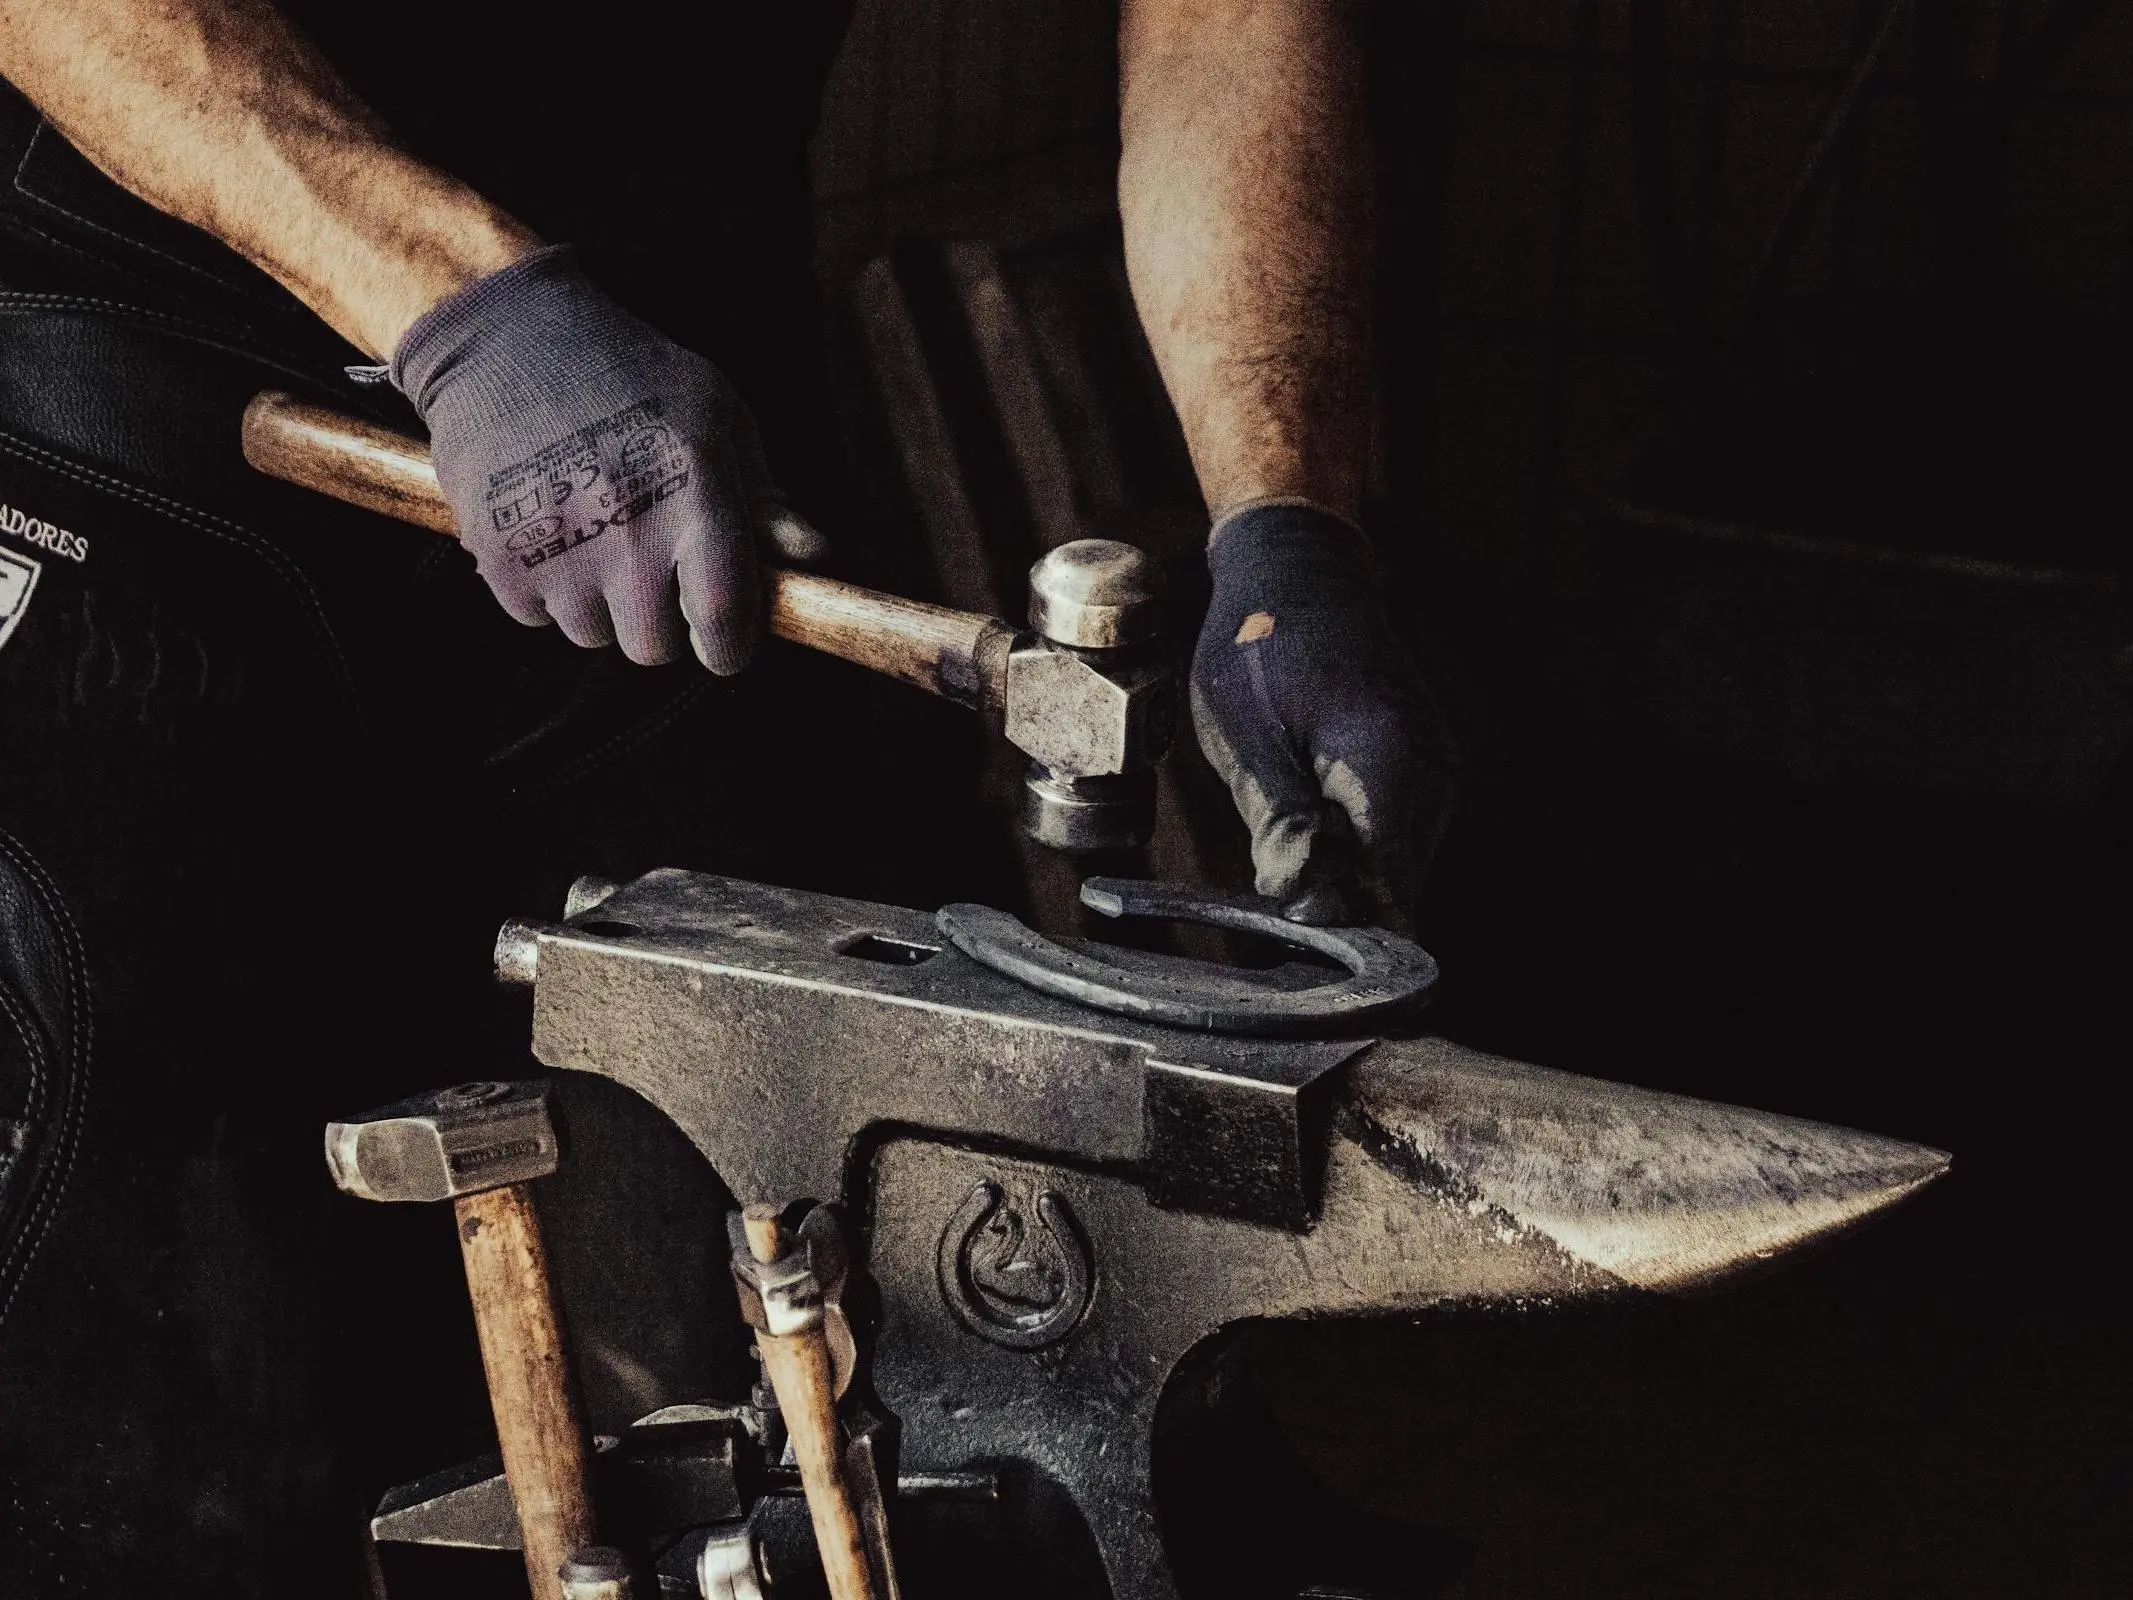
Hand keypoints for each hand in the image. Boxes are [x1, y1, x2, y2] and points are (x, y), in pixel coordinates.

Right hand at [392, 246, 811, 671]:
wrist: (505, 336)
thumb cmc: (631, 376)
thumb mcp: (715, 416)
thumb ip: (763, 499)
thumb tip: (813, 559)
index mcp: (696, 496)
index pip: (723, 619)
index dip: (729, 647)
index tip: (724, 641)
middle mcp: (629, 530)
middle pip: (655, 648)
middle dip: (659, 621)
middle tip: (647, 564)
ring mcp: (558, 548)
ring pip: (593, 635)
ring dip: (599, 604)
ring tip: (591, 529)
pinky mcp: (498, 559)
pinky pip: (536, 617)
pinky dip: (543, 588)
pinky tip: (546, 524)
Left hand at [1190, 502, 1455, 929]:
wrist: (1297, 574)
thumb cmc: (1261, 648)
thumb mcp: (1246, 741)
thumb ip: (1282, 828)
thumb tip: (1309, 904)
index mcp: (1391, 765)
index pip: (1391, 890)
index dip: (1343, 920)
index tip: (1296, 912)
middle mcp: (1433, 772)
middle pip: (1397, 885)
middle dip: (1338, 894)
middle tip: (1277, 851)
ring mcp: (1436, 769)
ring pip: (1395, 863)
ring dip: (1343, 866)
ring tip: (1289, 812)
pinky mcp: (1424, 766)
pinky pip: (1393, 832)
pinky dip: (1352, 839)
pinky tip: (1310, 802)